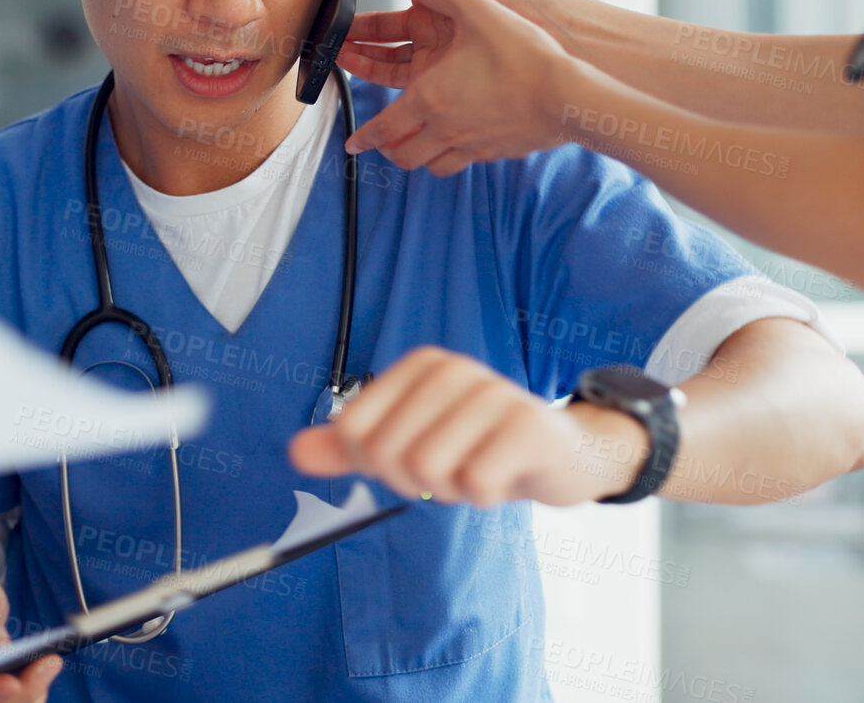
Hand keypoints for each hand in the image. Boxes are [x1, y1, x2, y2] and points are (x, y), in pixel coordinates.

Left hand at [288, 347, 642, 507]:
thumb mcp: (411, 442)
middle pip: (388, 455)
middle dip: (415, 482)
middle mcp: (454, 370)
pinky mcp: (526, 426)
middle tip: (454, 467)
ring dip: (451, 489)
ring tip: (480, 468)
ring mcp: (492, 394)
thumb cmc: (482, 447)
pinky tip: (506, 476)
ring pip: (428, 471)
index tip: (415, 454)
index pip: (354, 432)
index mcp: (421, 366)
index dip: (376, 464)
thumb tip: (296, 452)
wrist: (567, 455)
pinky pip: (474, 484)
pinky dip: (484, 496)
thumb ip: (351, 448)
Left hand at [337, 0, 582, 173]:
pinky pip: (459, 166)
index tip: (351, 143)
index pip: (382, 126)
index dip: (363, 137)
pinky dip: (445, 161)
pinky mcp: (494, 152)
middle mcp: (443, 128)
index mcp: (428, 98)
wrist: (569, 97)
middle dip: (383, 149)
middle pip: (401, 153)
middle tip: (374, 143)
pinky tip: (452, 146)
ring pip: (428, 164)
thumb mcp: (478, 10)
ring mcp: (469, 145)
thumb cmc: (524, 56)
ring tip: (409, 146)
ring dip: (413, 156)